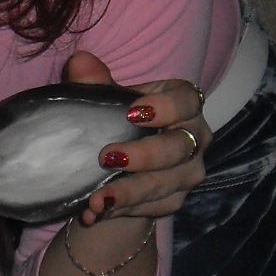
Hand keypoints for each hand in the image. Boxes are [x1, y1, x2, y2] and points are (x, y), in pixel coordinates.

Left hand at [64, 52, 209, 227]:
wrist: (120, 164)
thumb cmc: (119, 119)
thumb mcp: (107, 99)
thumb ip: (95, 81)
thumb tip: (80, 62)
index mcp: (183, 103)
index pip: (187, 100)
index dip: (166, 107)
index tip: (132, 113)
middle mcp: (194, 138)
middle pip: (178, 148)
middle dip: (144, 156)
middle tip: (107, 158)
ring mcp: (188, 172)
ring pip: (165, 184)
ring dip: (128, 193)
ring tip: (96, 199)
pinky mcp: (174, 200)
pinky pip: (151, 208)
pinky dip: (121, 211)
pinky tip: (95, 213)